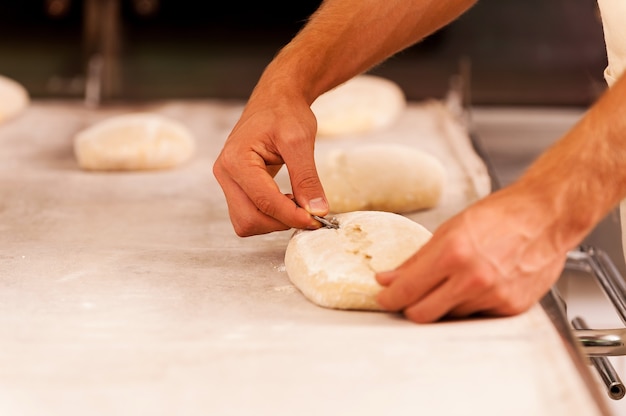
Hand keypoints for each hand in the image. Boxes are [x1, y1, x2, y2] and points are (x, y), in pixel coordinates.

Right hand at [213, 89, 329, 235]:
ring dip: (275, 221)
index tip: (317, 220)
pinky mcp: (235, 187)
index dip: (292, 216)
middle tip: (310, 213)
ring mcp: (228, 181)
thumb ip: (307, 178)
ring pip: (247, 222)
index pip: (264, 201)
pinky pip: (249, 214)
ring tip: (297, 203)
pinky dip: (270, 216)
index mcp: (236, 160)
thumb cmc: (285, 112)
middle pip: (249, 219)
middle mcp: (225, 173)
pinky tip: (287, 201)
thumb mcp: (300, 141)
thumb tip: (317, 211)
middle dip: (281, 222)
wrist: (276, 99)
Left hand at [375, 186, 569, 322]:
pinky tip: (479, 284)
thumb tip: (389, 278)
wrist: (546, 217)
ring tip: (458, 279)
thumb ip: (417, 259)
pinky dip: (470, 304)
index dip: (389, 298)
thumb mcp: (450, 228)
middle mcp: (472, 278)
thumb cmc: (501, 216)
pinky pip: (476, 316)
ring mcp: (493, 296)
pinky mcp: (511, 307)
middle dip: (411, 307)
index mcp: (453, 253)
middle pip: (423, 314)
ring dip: (445, 303)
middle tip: (410, 297)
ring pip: (450, 316)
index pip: (407, 290)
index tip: (384, 298)